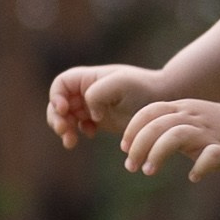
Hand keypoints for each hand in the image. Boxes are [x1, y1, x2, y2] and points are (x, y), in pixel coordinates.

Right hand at [48, 62, 163, 147]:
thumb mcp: (120, 84)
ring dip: (65, 129)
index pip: (60, 85)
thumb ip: (97, 93)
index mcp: (88, 78)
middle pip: (58, 104)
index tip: (65, 110)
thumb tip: (90, 114)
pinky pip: (80, 128)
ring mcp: (92, 106)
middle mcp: (86, 91)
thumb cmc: (142, 87)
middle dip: (56, 118)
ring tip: (71, 142)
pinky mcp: (99, 121)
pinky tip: (90, 135)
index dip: (56, 97)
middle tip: (64, 130)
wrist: (163, 99)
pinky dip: (78, 134)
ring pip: (66, 118)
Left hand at [120, 95, 219, 183]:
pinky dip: (200, 166)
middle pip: (158, 125)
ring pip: (178, 136)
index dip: (133, 130)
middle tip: (131, 166)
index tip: (125, 149)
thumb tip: (131, 148)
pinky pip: (211, 155)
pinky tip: (193, 177)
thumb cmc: (210, 126)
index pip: (149, 112)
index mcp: (180, 110)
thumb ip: (161, 126)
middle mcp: (191, 118)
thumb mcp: (184, 118)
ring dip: (158, 153)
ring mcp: (208, 133)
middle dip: (139, 146)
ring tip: (149, 171)